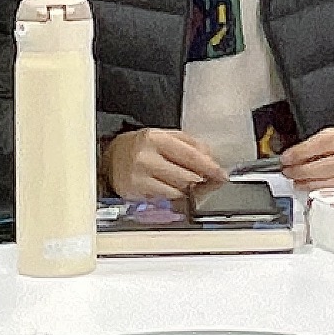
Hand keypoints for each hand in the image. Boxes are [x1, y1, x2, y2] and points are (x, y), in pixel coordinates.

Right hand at [102, 126, 223, 198]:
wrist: (112, 157)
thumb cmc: (141, 146)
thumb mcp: (165, 136)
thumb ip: (190, 144)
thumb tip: (210, 158)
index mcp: (156, 138)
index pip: (190, 154)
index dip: (209, 166)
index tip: (221, 174)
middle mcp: (146, 157)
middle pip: (186, 175)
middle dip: (201, 179)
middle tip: (208, 180)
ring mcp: (140, 176)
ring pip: (177, 189)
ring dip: (188, 188)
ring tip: (186, 182)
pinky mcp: (136, 191)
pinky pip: (165, 197)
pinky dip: (173, 194)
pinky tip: (170, 187)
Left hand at [280, 123, 333, 190]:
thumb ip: (322, 142)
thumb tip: (294, 156)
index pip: (322, 143)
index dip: (300, 152)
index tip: (287, 157)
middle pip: (324, 166)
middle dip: (300, 170)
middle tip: (288, 171)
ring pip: (328, 184)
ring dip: (307, 183)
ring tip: (297, 180)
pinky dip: (320, 193)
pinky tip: (311, 189)